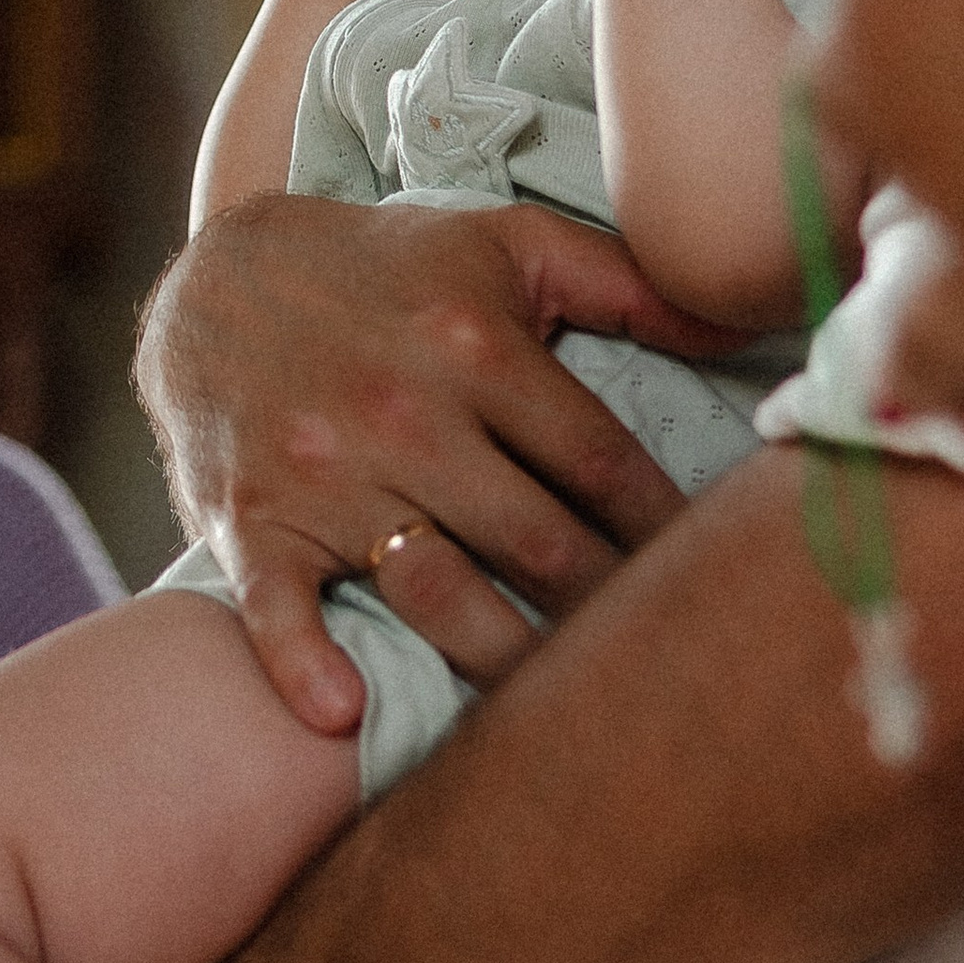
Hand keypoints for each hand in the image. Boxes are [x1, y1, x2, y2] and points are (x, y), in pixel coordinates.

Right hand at [135, 193, 731, 730]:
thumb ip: (629, 283)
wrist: (212, 278)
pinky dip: (302, 662)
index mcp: (477, 345)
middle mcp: (405, 411)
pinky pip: (276, 604)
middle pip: (541, 543)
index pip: (604, 464)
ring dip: (506, 662)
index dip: (669, 532)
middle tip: (667, 671)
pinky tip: (341, 715)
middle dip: (612, 612)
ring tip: (566, 718)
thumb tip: (751, 321)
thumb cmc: (386, 272)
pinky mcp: (250, 517)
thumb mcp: (506, 245)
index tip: (714, 580)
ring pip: (439, 591)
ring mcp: (324, 471)